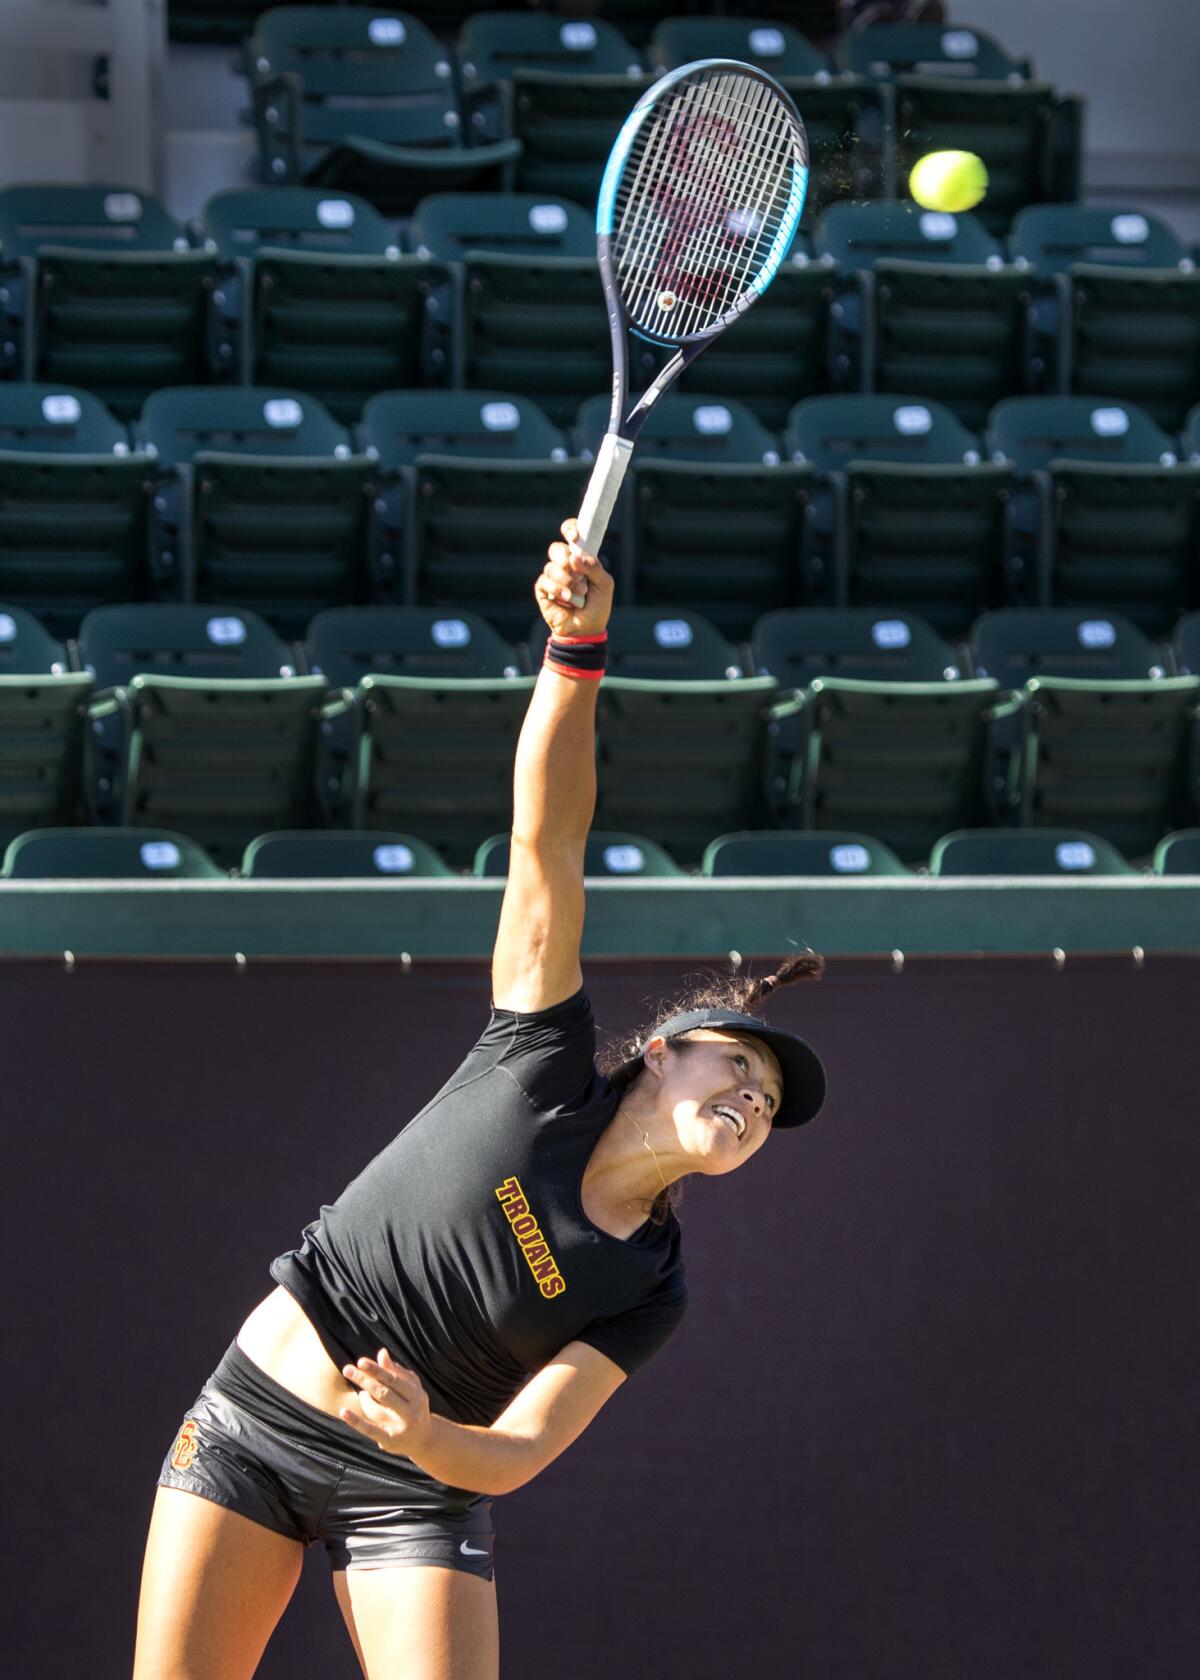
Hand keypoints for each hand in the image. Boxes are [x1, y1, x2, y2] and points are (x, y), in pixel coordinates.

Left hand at [340, 1349, 432, 1457]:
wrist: (423, 1439)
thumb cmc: (414, 1405)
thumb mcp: (411, 1388)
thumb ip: (396, 1371)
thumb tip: (382, 1353)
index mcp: (418, 1396)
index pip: (394, 1380)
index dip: (377, 1370)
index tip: (361, 1361)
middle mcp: (411, 1413)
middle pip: (383, 1393)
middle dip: (364, 1380)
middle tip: (347, 1369)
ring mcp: (400, 1428)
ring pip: (374, 1410)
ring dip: (364, 1399)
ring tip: (362, 1394)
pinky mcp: (389, 1442)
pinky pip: (369, 1430)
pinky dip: (355, 1421)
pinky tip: (343, 1411)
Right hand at [535, 517, 613, 639]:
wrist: (587, 629)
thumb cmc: (598, 606)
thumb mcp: (604, 584)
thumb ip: (594, 567)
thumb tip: (574, 557)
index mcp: (580, 558)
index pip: (570, 534)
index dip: (569, 529)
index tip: (574, 537)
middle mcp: (564, 564)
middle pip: (555, 548)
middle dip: (566, 560)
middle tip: (578, 575)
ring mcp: (552, 577)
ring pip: (552, 567)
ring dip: (568, 580)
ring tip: (580, 594)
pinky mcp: (543, 590)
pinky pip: (545, 581)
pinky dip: (558, 589)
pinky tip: (568, 599)